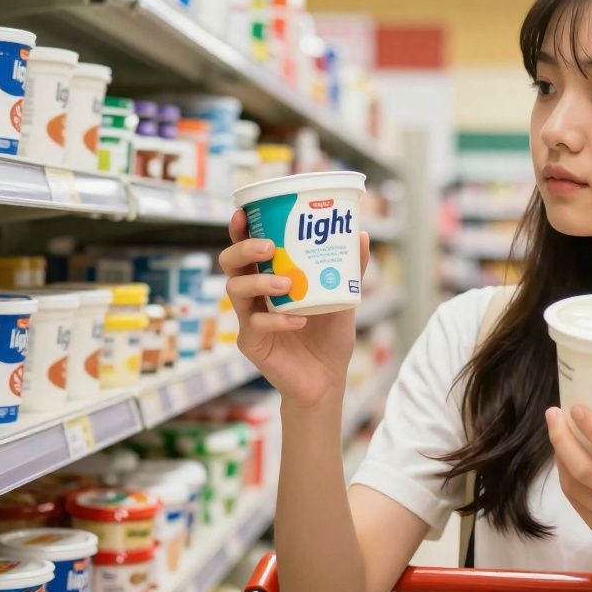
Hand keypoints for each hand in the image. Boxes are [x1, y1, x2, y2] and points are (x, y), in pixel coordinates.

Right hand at [218, 209, 369, 409]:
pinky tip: (299, 320)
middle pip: (230, 264)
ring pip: (235, 292)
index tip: (244, 212)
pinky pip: (256, 326)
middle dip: (243, 250)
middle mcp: (253, 296)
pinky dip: (278, 320)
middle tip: (268, 247)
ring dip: (259, 283)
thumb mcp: (344, 297)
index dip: (240, 229)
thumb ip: (349, 269)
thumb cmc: (329, 334)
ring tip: (287, 284)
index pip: (246, 248)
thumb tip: (361, 235)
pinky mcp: (252, 343)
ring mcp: (248, 319)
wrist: (327, 378)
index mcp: (268, 277)